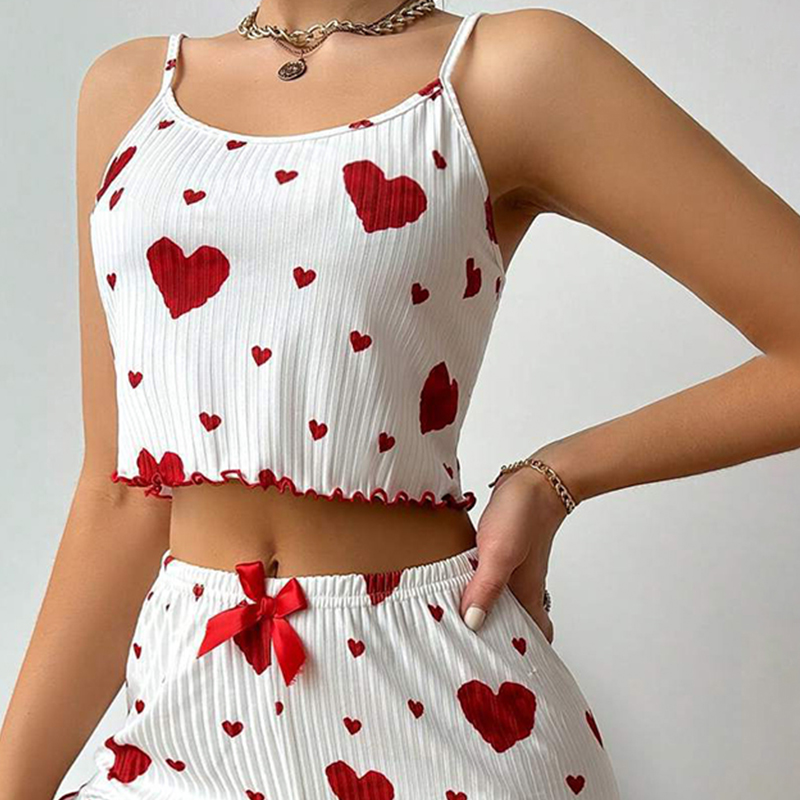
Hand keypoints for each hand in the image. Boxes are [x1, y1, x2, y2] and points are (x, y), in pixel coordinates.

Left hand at [459, 464, 568, 641]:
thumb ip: (486, 587)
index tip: (499, 672)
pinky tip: (455, 586)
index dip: (521, 656)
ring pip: (499, 601)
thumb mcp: (499, 554)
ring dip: (482, 613)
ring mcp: (512, 570)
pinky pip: (488, 580)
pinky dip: (475, 588)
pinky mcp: (501, 553)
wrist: (535, 479)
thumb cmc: (523, 515)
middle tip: (467, 654)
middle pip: (513, 623)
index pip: (534, 637)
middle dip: (495, 640)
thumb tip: (472, 623)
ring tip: (454, 626)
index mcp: (526, 595)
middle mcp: (521, 587)